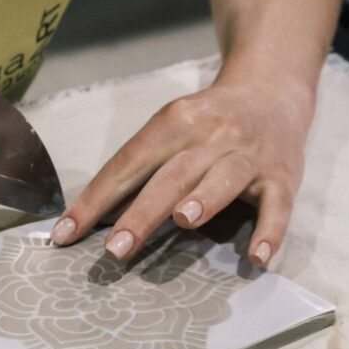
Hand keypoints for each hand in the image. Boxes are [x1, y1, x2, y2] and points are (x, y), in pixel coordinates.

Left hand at [51, 69, 315, 264]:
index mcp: (175, 122)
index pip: (128, 163)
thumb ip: (142, 168)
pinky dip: (269, 232)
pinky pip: (277, 205)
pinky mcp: (282, 175)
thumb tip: (95, 216)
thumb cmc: (208, 122)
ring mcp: (248, 155)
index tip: (66, 234)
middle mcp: (211, 135)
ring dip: (204, 199)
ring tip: (183, 221)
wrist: (272, 90)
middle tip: (115, 249)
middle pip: (172, 175)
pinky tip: (257, 257)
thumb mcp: (172, 129)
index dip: (96, 199)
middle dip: (142, 212)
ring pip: (224, 179)